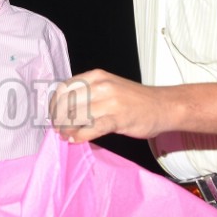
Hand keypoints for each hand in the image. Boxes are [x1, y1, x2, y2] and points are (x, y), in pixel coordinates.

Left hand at [49, 69, 167, 142]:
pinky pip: (92, 128)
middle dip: (57, 117)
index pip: (64, 88)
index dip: (54, 103)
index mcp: (96, 76)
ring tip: (65, 135)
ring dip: (66, 128)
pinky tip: (76, 139)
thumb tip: (65, 107)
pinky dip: (80, 135)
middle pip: (67, 102)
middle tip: (57, 128)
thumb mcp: (109, 86)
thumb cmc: (134, 98)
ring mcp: (110, 102)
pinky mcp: (118, 118)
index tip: (52, 114)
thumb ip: (89, 92)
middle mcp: (101, 86)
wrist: (164, 106)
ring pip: (76, 115)